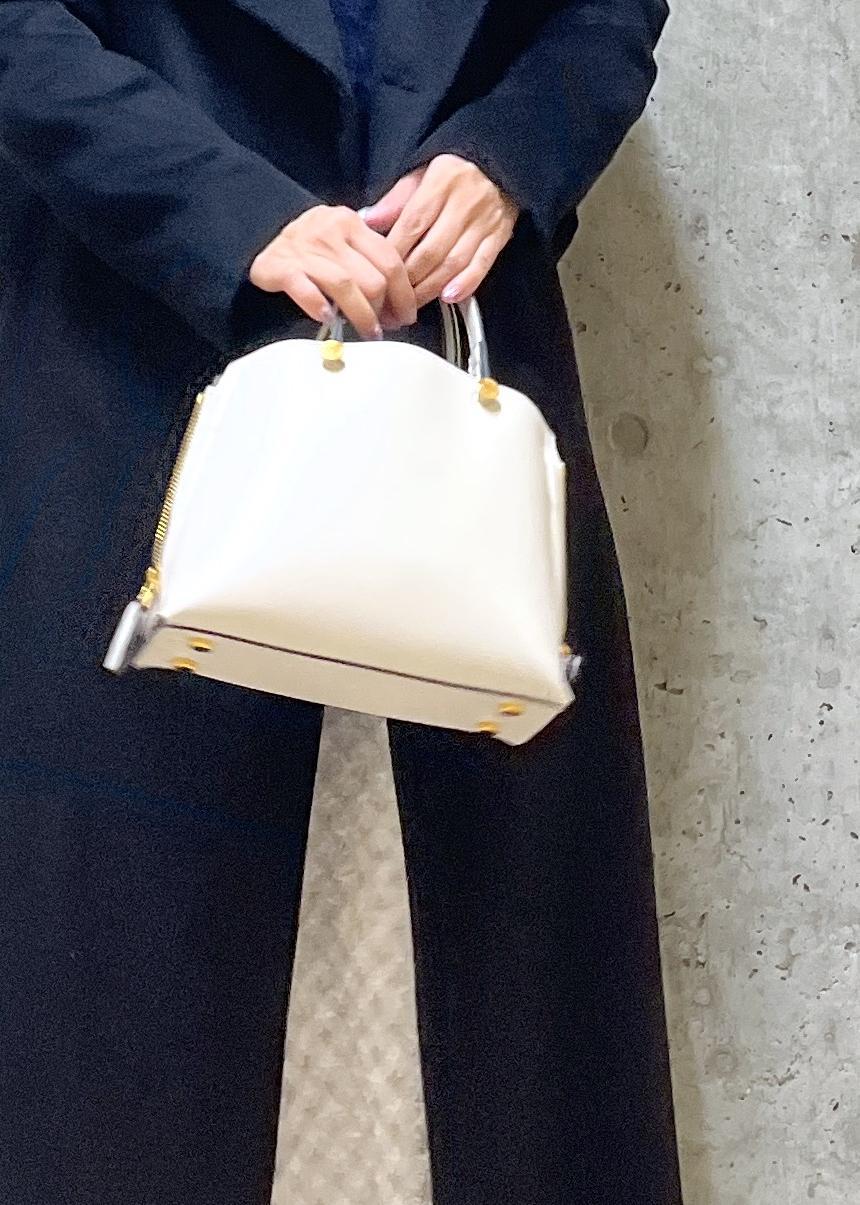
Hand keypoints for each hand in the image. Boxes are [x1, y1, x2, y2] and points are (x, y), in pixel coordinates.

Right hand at [249, 204, 416, 338]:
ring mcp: (304, 249)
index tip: (406, 315)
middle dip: (384, 310)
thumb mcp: (342, 237)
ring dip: (362, 316)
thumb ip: (369, 256)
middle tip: (384, 328)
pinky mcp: (279, 267)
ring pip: (346, 287)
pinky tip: (328, 318)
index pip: (390, 260)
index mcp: (351, 222)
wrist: (253, 233)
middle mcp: (329, 231)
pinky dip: (319, 306)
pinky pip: (306, 290)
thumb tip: (401, 297)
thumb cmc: (309, 246)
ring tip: (367, 333)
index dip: (404, 294)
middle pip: (372, 277)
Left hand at [362, 154, 519, 307]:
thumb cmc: (456, 171)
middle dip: (408, 279)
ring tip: (412, 303)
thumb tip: (369, 220)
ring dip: (431, 288)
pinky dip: (465, 284)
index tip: (379, 272)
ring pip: (454, 263)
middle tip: (392, 297)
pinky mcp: (500, 235)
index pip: (412, 225)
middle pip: (431, 250)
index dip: (394, 253)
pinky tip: (448, 297)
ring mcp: (485, 221)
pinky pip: (482, 265)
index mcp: (442, 182)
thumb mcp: (422, 174)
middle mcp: (465, 202)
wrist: (500, 165)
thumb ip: (397, 200)